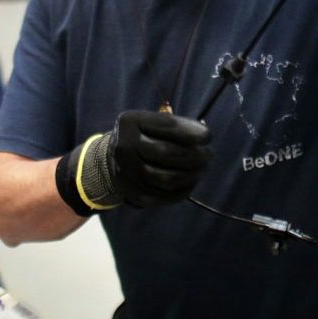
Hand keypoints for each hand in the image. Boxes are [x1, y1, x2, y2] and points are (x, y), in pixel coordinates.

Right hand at [55, 110, 211, 212]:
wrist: (108, 162)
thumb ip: (173, 126)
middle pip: (167, 153)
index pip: (168, 127)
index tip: (208, 136)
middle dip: (195, 155)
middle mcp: (124, 146)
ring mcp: (127, 173)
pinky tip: (191, 182)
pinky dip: (183, 190)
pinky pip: (165, 196)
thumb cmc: (139, 137)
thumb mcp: (148, 123)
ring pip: (168, 178)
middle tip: (209, 154)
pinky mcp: (133, 194)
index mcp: (129, 122)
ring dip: (192, 174)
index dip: (192, 133)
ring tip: (202, 169)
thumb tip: (204, 135)